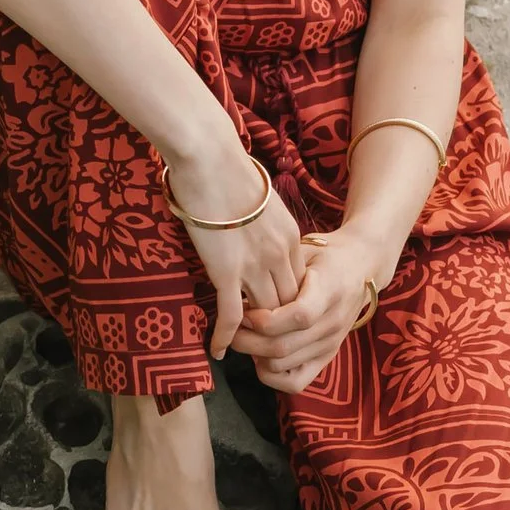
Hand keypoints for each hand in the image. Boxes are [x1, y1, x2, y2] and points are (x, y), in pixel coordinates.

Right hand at [164, 135, 306, 356]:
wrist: (212, 159)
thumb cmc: (228, 169)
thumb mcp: (261, 197)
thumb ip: (263, 219)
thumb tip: (251, 223)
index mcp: (290, 236)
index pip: (297, 282)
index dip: (287, 303)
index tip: (276, 314)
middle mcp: (279, 256)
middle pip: (286, 303)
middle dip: (277, 326)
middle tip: (264, 342)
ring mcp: (255, 266)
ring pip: (263, 313)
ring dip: (254, 334)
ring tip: (243, 349)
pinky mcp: (228, 272)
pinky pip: (231, 313)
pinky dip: (225, 336)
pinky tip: (219, 349)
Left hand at [235, 228, 384, 392]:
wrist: (360, 267)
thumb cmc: (325, 257)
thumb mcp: (305, 251)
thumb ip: (279, 272)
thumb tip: (242, 295)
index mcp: (331, 290)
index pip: (299, 316)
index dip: (266, 319)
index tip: (246, 311)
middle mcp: (334, 322)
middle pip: (283, 347)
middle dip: (247, 340)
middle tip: (233, 326)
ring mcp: (331, 344)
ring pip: (282, 365)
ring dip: (254, 355)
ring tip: (245, 337)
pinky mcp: (327, 358)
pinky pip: (294, 382)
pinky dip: (271, 375)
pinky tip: (261, 356)